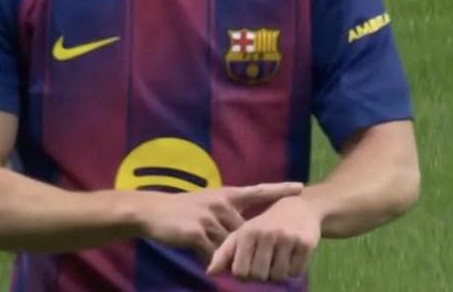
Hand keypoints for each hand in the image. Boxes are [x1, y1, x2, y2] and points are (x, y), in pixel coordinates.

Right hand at [139, 182, 302, 260]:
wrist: (152, 212)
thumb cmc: (182, 209)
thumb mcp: (207, 204)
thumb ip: (226, 215)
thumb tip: (244, 233)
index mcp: (225, 194)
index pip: (257, 191)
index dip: (279, 189)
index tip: (300, 187)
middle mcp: (220, 203)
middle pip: (245, 230)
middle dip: (248, 245)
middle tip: (255, 258)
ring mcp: (208, 218)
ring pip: (230, 244)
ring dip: (230, 256)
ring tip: (230, 265)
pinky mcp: (197, 233)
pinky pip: (214, 253)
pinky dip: (214, 261)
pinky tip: (210, 265)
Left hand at [206, 195, 320, 281]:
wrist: (299, 207)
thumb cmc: (265, 224)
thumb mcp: (243, 233)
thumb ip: (225, 252)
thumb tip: (210, 272)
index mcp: (247, 232)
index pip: (240, 272)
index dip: (244, 275)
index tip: (249, 267)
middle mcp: (266, 233)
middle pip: (259, 276)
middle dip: (262, 275)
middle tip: (266, 263)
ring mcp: (287, 238)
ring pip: (279, 276)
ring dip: (278, 273)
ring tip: (278, 259)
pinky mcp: (305, 243)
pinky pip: (296, 272)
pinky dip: (293, 270)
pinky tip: (292, 256)